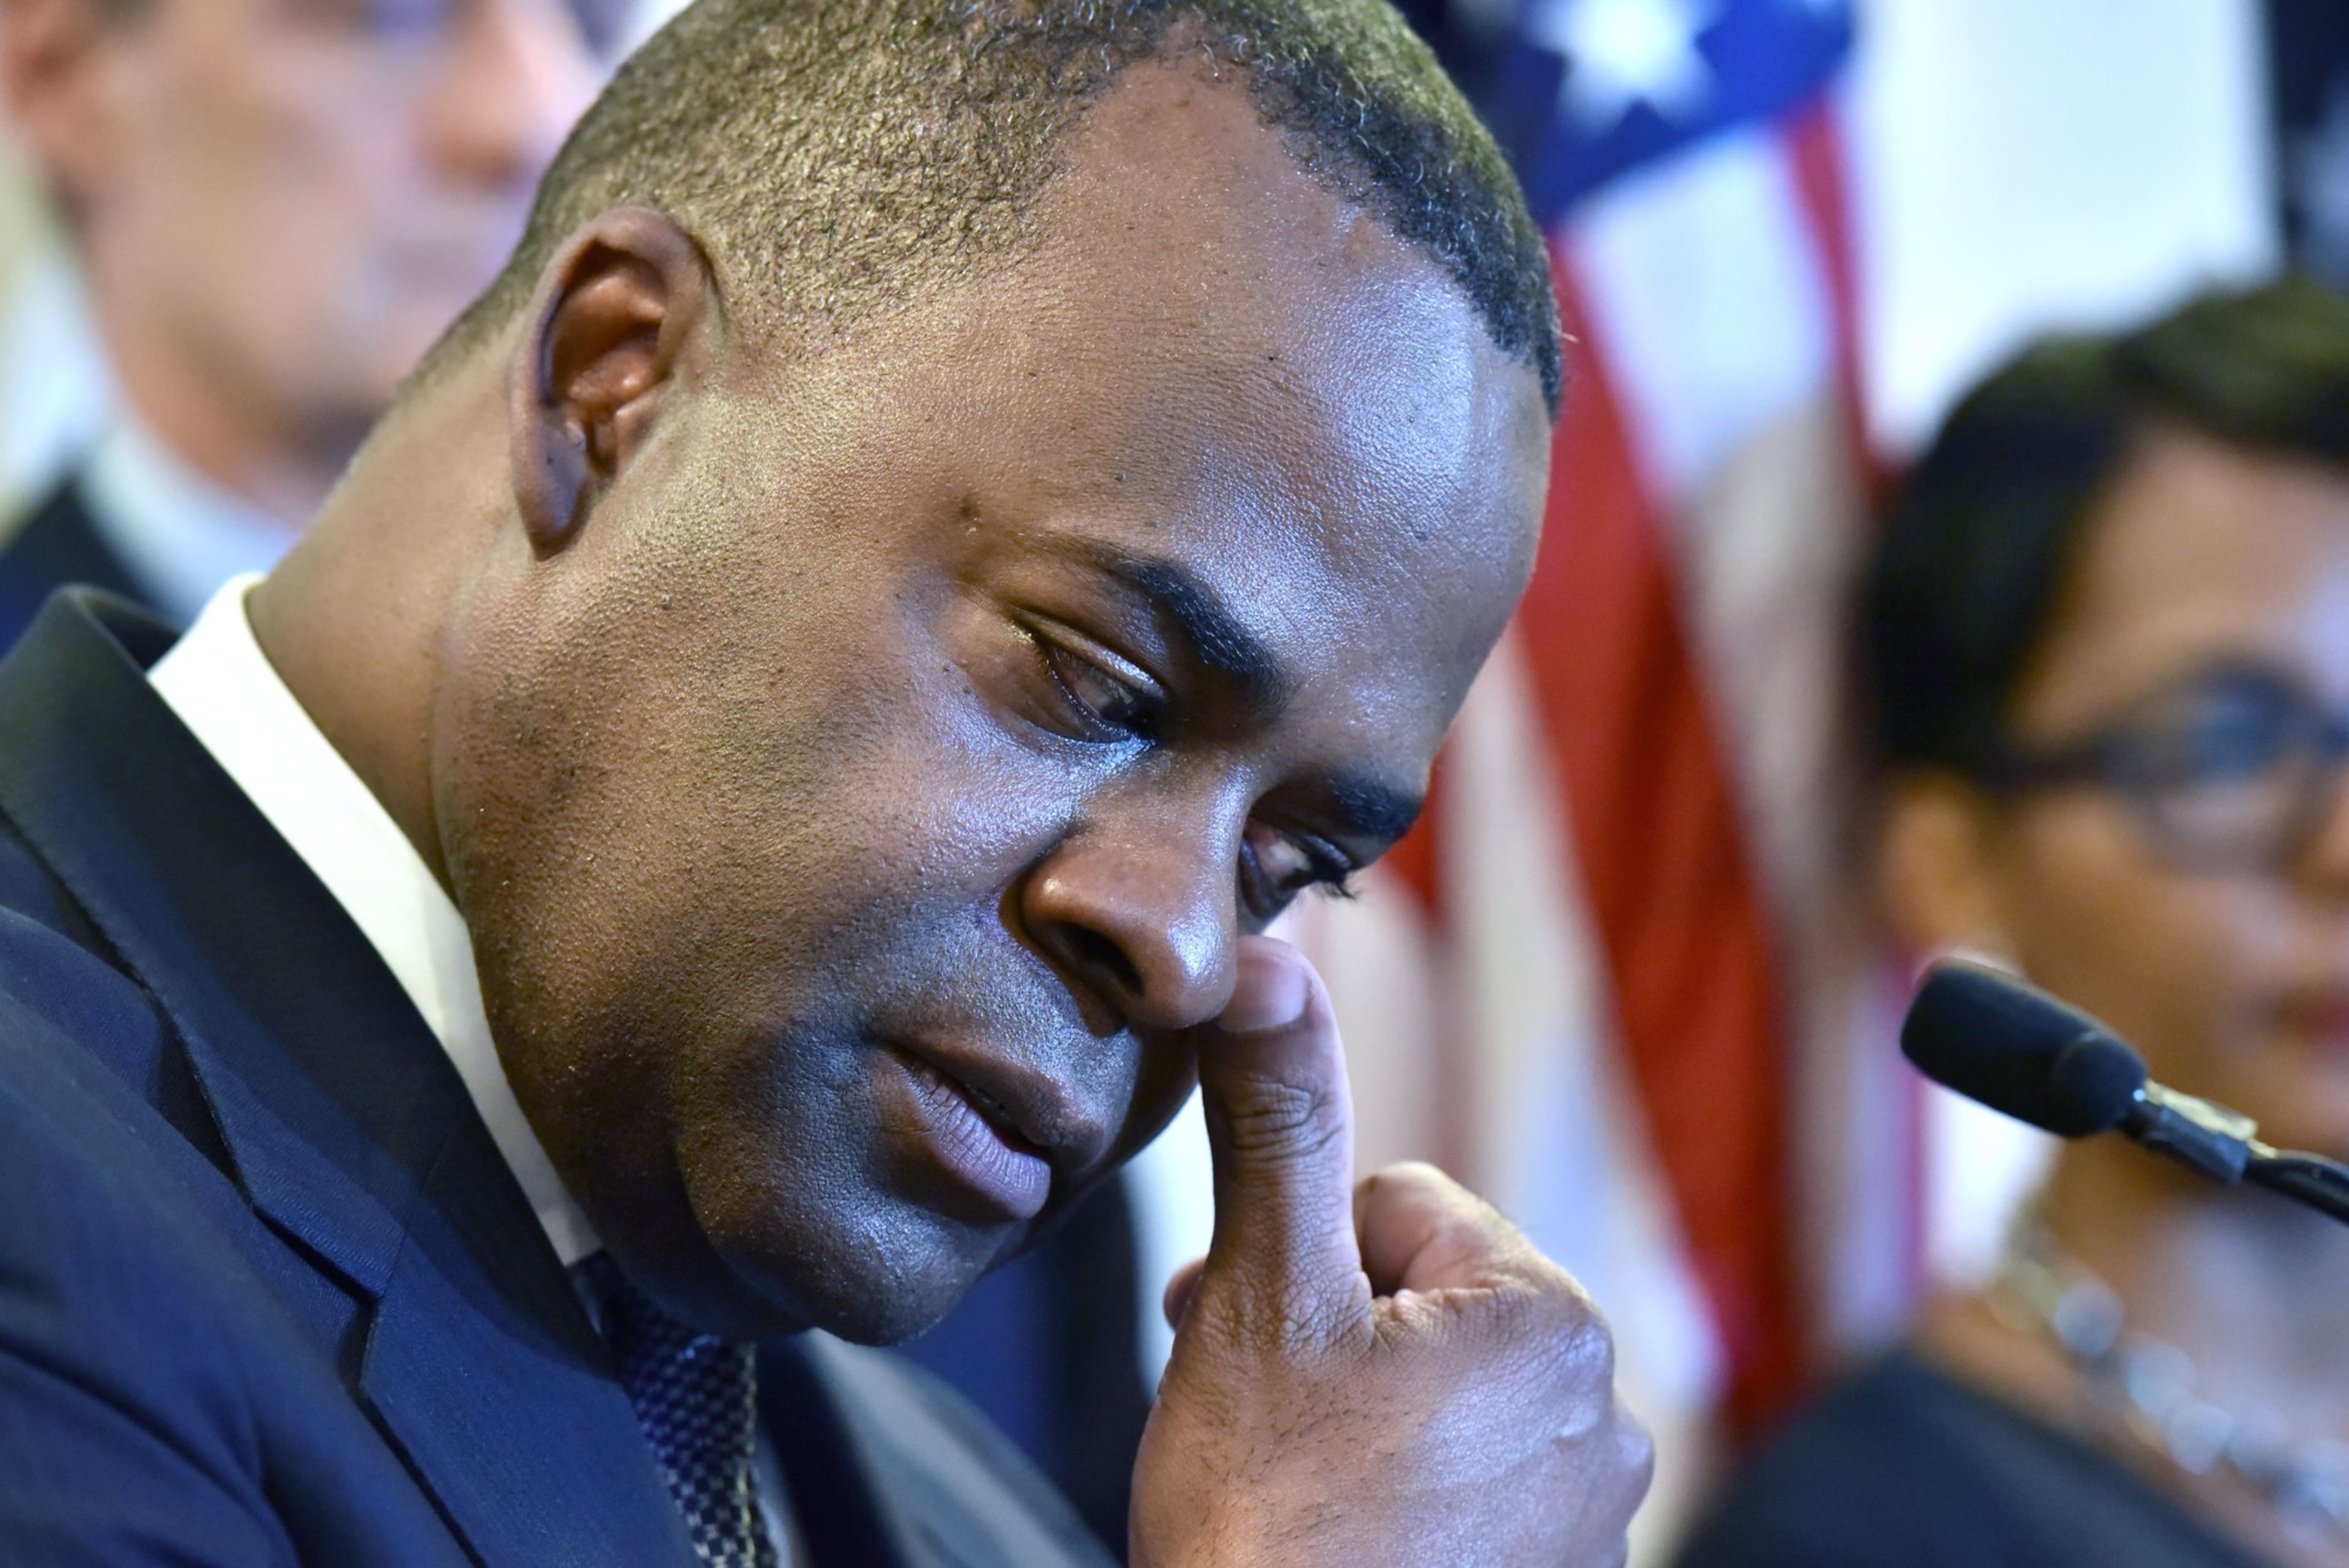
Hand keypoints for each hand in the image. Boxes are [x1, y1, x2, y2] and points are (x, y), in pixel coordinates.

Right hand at [1130, 937, 1650, 1566]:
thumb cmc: (1270, 1526)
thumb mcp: (1259, 1296)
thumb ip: (1278, 1119)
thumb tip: (1270, 961)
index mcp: (1550, 1314)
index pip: (1399, 1203)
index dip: (1295, 1253)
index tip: (1232, 1326)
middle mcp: (1606, 1409)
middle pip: (1424, 1298)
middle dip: (1328, 1328)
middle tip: (1248, 1402)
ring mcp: (1593, 1512)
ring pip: (1441, 1393)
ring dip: (1360, 1408)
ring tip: (1291, 1479)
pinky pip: (1471, 1484)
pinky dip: (1402, 1492)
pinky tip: (1339, 1536)